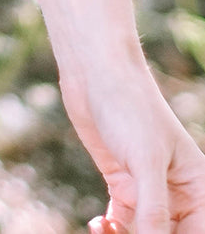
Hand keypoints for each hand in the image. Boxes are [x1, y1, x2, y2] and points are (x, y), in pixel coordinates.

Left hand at [60, 63, 204, 232]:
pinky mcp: (124, 183)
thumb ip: (154, 209)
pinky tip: (98, 223)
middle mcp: (178, 193)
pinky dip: (111, 229)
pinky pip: (123, 222)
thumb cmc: (129, 106)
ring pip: (145, 232)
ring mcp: (149, 189)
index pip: (197, 233)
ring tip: (107, 229)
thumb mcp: (146, 161)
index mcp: (198, 187)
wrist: (94, 72)